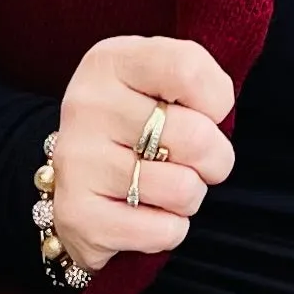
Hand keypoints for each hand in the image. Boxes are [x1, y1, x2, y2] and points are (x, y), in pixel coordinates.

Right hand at [47, 36, 236, 273]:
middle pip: (197, 137)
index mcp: (110, 62)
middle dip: (214, 159)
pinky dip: (169, 229)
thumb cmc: (135, 128)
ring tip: (164, 187)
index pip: (188, 68)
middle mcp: (87, 105)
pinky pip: (165, 231)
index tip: (205, 112)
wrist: (75, 181)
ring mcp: (78, 161)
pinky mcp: (79, 215)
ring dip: (189, 197)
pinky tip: (144, 214)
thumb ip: (193, 79)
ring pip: (184, 190)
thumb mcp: (158, 82)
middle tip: (194, 161)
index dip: (216, 100)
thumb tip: (218, 113)